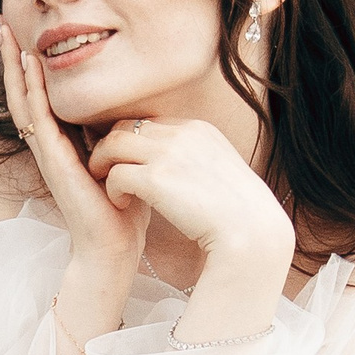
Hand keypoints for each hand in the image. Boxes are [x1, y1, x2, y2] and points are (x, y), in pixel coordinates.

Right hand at [0, 14, 146, 299]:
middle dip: (8, 52)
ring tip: (2, 30)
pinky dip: (32, 90)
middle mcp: (47, 143)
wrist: (114, 247)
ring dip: (12, 62)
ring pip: (22, 97)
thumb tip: (126, 108)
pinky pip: (39, 118)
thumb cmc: (121, 207)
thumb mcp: (119, 156)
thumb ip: (114, 131)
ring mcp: (46, 152)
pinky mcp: (53, 162)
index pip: (36, 92)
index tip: (18, 28)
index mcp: (60, 140)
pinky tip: (28, 64)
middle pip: (20, 88)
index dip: (25, 60)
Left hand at [84, 114, 293, 278]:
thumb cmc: (239, 214)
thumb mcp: (221, 173)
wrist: (252, 233)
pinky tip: (120, 204)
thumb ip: (197, 161)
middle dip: (109, 147)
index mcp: (199, 129)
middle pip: (126, 125)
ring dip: (103, 164)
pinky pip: (116, 174)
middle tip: (105, 172)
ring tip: (107, 186)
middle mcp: (182, 133)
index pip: (150, 122)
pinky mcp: (156, 179)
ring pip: (113, 143)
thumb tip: (181, 170)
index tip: (127, 163)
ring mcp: (169, 154)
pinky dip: (112, 189)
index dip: (132, 141)